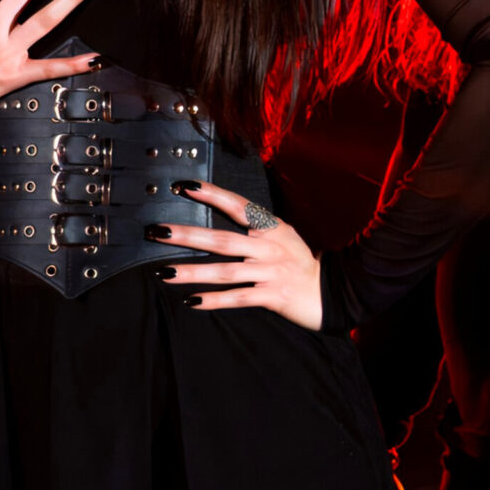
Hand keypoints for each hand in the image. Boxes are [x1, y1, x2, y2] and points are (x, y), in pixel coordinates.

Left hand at [151, 181, 323, 331]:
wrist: (331, 293)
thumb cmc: (300, 263)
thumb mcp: (283, 236)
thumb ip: (258, 227)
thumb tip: (226, 212)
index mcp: (272, 228)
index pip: (238, 206)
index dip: (211, 195)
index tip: (183, 187)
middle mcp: (270, 247)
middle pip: (222, 240)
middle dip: (188, 235)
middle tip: (158, 231)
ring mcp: (270, 272)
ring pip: (225, 271)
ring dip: (193, 272)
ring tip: (164, 272)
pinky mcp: (273, 296)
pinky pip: (238, 298)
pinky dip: (214, 300)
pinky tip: (192, 301)